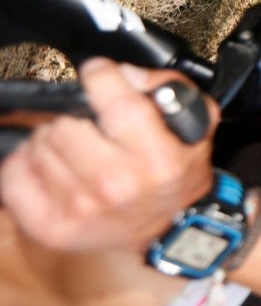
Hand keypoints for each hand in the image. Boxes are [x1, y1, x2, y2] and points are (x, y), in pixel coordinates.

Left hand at [0, 60, 218, 252]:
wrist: (164, 231)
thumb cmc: (174, 176)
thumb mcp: (197, 127)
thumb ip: (170, 88)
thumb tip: (126, 75)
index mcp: (159, 159)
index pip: (118, 101)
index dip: (102, 76)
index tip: (100, 74)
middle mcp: (118, 184)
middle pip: (66, 123)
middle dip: (75, 116)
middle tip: (90, 126)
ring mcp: (81, 208)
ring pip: (39, 145)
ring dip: (52, 140)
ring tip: (75, 149)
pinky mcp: (51, 226)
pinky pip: (14, 175)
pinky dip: (27, 165)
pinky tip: (53, 167)